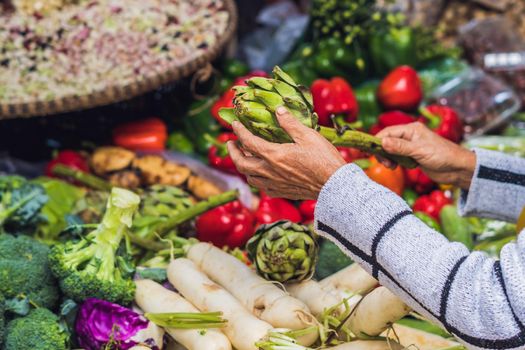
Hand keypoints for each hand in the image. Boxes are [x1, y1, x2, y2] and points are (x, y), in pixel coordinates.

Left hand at [227, 106, 345, 199]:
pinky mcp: (282, 192)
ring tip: (245, 158)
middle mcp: (270, 171)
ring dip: (243, 167)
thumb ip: (290, 123)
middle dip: (233, 152)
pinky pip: (262, 187)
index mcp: (274, 155)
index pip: (248, 142)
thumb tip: (278, 110)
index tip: (234, 124)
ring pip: (250, 178)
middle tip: (231, 144)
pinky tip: (262, 174)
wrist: (334, 186)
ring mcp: (275, 184)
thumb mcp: (308, 135)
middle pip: (241, 163)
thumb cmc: (324, 159)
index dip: (239, 132)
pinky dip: (257, 179)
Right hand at [376, 122, 475, 188]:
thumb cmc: (442, 156)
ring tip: (392, 166)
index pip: (387, 132)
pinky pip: (398, 157)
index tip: (369, 151)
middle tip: (385, 163)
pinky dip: (395, 162)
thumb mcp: (419, 151)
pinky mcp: (412, 156)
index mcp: (411, 130)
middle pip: (387, 141)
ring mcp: (410, 146)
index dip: (377, 141)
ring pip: (391, 150)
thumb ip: (399, 147)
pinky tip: (399, 167)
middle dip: (382, 152)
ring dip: (388, 158)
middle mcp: (409, 136)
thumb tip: (381, 142)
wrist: (457, 168)